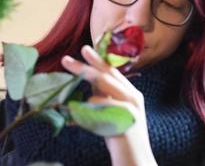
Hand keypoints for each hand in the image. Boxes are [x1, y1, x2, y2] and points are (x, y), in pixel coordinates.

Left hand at [61, 45, 157, 165]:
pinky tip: (77, 113)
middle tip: (70, 55)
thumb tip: (88, 78)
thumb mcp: (112, 111)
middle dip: (87, 64)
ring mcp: (131, 107)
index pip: (112, 72)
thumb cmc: (120, 135)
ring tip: (69, 68)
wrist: (135, 160)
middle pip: (107, 75)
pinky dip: (87, 107)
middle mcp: (133, 96)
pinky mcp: (126, 118)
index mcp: (130, 93)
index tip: (84, 49)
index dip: (98, 60)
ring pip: (105, 86)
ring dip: (84, 77)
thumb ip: (103, 95)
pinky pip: (102, 106)